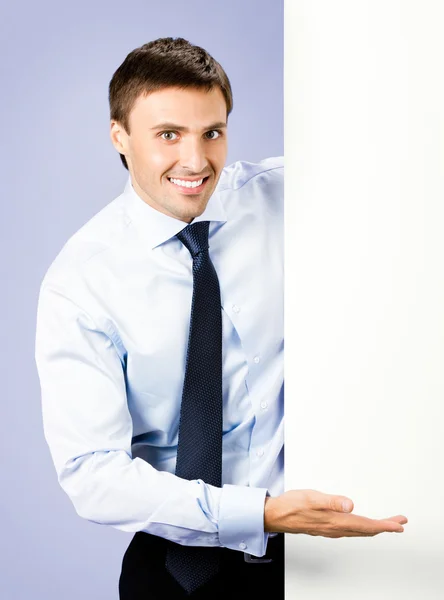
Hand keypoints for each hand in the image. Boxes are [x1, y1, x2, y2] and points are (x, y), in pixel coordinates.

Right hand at [264, 489, 407, 536]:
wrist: (276, 515)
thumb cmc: (291, 505)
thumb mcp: (311, 497)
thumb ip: (331, 501)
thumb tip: (350, 505)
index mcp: (335, 521)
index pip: (366, 525)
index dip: (385, 525)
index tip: (399, 524)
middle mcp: (336, 528)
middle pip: (366, 530)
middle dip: (385, 527)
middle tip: (400, 522)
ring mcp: (331, 529)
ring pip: (360, 531)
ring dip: (375, 528)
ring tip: (387, 524)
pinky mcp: (327, 527)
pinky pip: (351, 531)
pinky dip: (363, 528)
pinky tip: (362, 525)